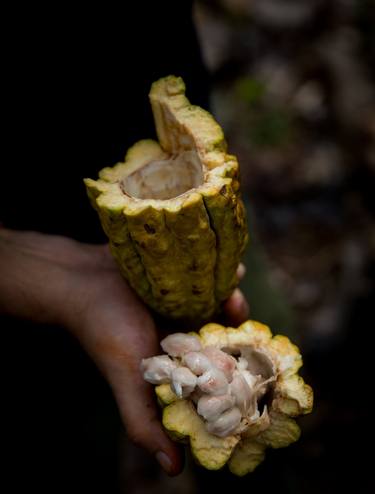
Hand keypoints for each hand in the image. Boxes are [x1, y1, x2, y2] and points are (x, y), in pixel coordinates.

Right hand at [0, 229, 248, 475]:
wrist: (82, 280)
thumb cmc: (104, 330)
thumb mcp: (127, 378)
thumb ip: (144, 421)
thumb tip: (173, 470)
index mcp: (180, 360)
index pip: (222, 368)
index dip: (241, 363)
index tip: (252, 352)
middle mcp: (187, 332)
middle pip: (229, 329)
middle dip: (238, 321)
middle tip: (235, 306)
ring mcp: (186, 302)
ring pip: (223, 300)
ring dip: (232, 293)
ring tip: (229, 287)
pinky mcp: (182, 277)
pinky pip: (210, 274)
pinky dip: (222, 272)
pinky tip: (226, 267)